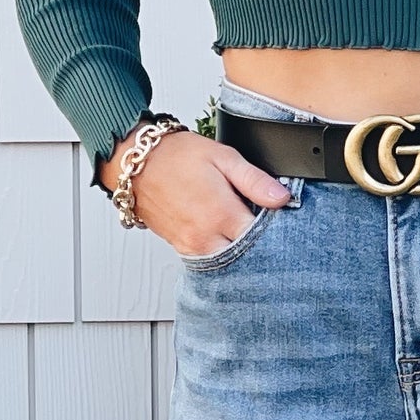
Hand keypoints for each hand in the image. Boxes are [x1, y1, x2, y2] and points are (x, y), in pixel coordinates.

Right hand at [103, 129, 290, 257]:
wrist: (136, 165)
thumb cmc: (177, 157)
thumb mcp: (222, 157)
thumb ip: (254, 180)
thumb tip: (283, 198)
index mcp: (221, 214)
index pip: (263, 238)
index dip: (278, 232)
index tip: (283, 222)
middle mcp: (206, 237)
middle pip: (248, 257)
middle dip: (262, 247)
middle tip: (270, 231)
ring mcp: (192, 247)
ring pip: (230, 263)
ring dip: (243, 253)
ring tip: (247, 232)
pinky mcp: (182, 249)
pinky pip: (211, 260)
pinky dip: (224, 252)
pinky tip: (228, 236)